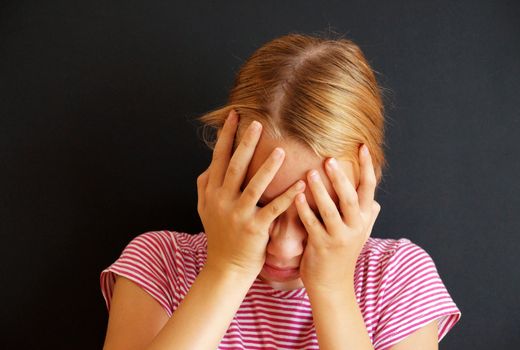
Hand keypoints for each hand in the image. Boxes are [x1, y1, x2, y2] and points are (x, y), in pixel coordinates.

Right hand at [197, 110, 305, 277]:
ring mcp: (238, 215)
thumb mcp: (204, 210)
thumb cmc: (220, 236)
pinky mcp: (255, 228)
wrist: (226, 267)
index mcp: (213, 192)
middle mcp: (223, 200)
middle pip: (235, 166)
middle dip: (246, 143)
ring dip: (268, 167)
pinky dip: (287, 196)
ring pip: (254, 185)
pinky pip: (273, 209)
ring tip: (281, 149)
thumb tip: (208, 165)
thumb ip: (204, 186)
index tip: (234, 116)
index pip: (219, 158)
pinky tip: (301, 183)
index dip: (226, 136)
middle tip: (258, 123)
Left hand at [295, 144, 380, 293]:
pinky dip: (305, 210)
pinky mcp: (321, 246)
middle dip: (341, 178)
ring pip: (330, 210)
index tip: (362, 146)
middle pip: (350, 198)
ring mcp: (338, 237)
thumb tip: (376, 202)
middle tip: (330, 158)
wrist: (332, 284)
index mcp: (363, 219)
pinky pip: (312, 224)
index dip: (367, 167)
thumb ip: (366, 217)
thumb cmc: (342, 254)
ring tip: (311, 173)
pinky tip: (297, 196)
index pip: (368, 188)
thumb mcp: (359, 234)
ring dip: (321, 191)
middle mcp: (355, 227)